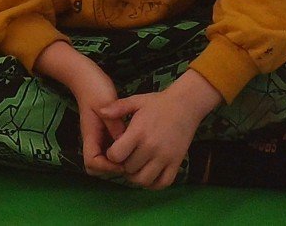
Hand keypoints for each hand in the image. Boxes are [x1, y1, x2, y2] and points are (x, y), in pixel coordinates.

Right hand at [34, 42, 123, 176]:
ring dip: (115, 161)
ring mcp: (97, 137)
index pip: (92, 163)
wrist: (85, 75)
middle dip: (110, 169)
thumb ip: (115, 125)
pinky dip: (118, 152)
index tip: (123, 161)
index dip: (107, 167)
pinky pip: (109, 149)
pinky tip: (131, 144)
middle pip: (95, 167)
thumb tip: (125, 145)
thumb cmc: (95, 87)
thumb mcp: (106, 104)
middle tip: (128, 161)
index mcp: (91, 135)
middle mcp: (92, 140)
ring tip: (131, 154)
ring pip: (103, 160)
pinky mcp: (103, 132)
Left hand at [97, 70, 220, 189]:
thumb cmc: (158, 103)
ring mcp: (165, 157)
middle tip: (127, 157)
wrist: (186, 104)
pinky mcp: (176, 163)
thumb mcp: (136, 101)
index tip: (116, 149)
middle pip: (128, 169)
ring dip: (136, 177)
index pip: (116, 156)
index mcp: (138, 132)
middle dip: (124, 165)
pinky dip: (153, 184)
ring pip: (143, 180)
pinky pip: (162, 183)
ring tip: (136, 166)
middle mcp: (151, 147)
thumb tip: (100, 111)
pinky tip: (149, 173)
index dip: (112, 155)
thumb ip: (117, 108)